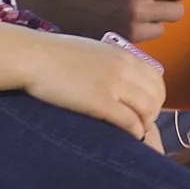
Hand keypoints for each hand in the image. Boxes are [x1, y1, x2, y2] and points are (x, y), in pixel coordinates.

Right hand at [21, 33, 165, 137]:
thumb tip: (121, 80)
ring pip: (149, 110)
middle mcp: (124, 68)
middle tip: (140, 124)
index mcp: (124, 55)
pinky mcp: (100, 102)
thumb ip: (112, 63)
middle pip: (157, 96)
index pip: (157, 79)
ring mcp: (114, 85)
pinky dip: (134, 132)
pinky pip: (130, 121)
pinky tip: (127, 137)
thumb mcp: (94, 51)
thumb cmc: (55, 55)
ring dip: (145, 125)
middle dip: (152, 113)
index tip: (145, 109)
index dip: (155, 98)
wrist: (32, 56)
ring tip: (134, 132)